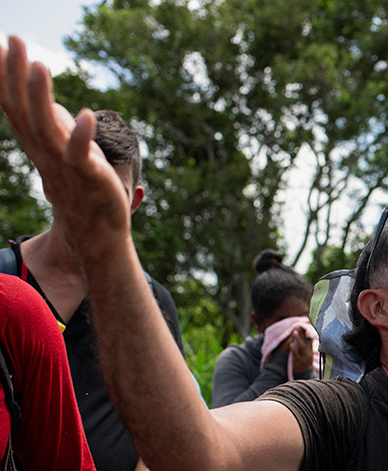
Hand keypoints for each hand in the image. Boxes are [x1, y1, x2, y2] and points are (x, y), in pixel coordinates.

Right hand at [0, 38, 130, 261]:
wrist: (95, 230)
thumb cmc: (80, 184)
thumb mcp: (61, 147)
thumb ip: (51, 120)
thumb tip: (43, 92)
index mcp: (37, 142)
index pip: (14, 103)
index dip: (5, 75)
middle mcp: (45, 150)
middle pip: (25, 108)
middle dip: (18, 74)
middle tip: (14, 39)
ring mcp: (65, 162)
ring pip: (48, 127)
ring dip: (43, 97)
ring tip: (40, 66)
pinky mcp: (89, 175)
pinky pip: (81, 154)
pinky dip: (81, 135)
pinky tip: (84, 114)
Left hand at [287, 328, 314, 373]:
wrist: (304, 374)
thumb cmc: (304, 361)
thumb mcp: (307, 353)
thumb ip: (306, 344)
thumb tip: (304, 333)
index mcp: (310, 349)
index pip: (309, 339)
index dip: (306, 332)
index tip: (302, 325)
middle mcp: (308, 352)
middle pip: (306, 341)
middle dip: (302, 333)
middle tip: (298, 326)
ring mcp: (304, 357)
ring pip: (302, 347)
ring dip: (298, 339)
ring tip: (294, 332)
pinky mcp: (299, 362)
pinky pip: (296, 355)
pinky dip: (294, 349)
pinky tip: (291, 344)